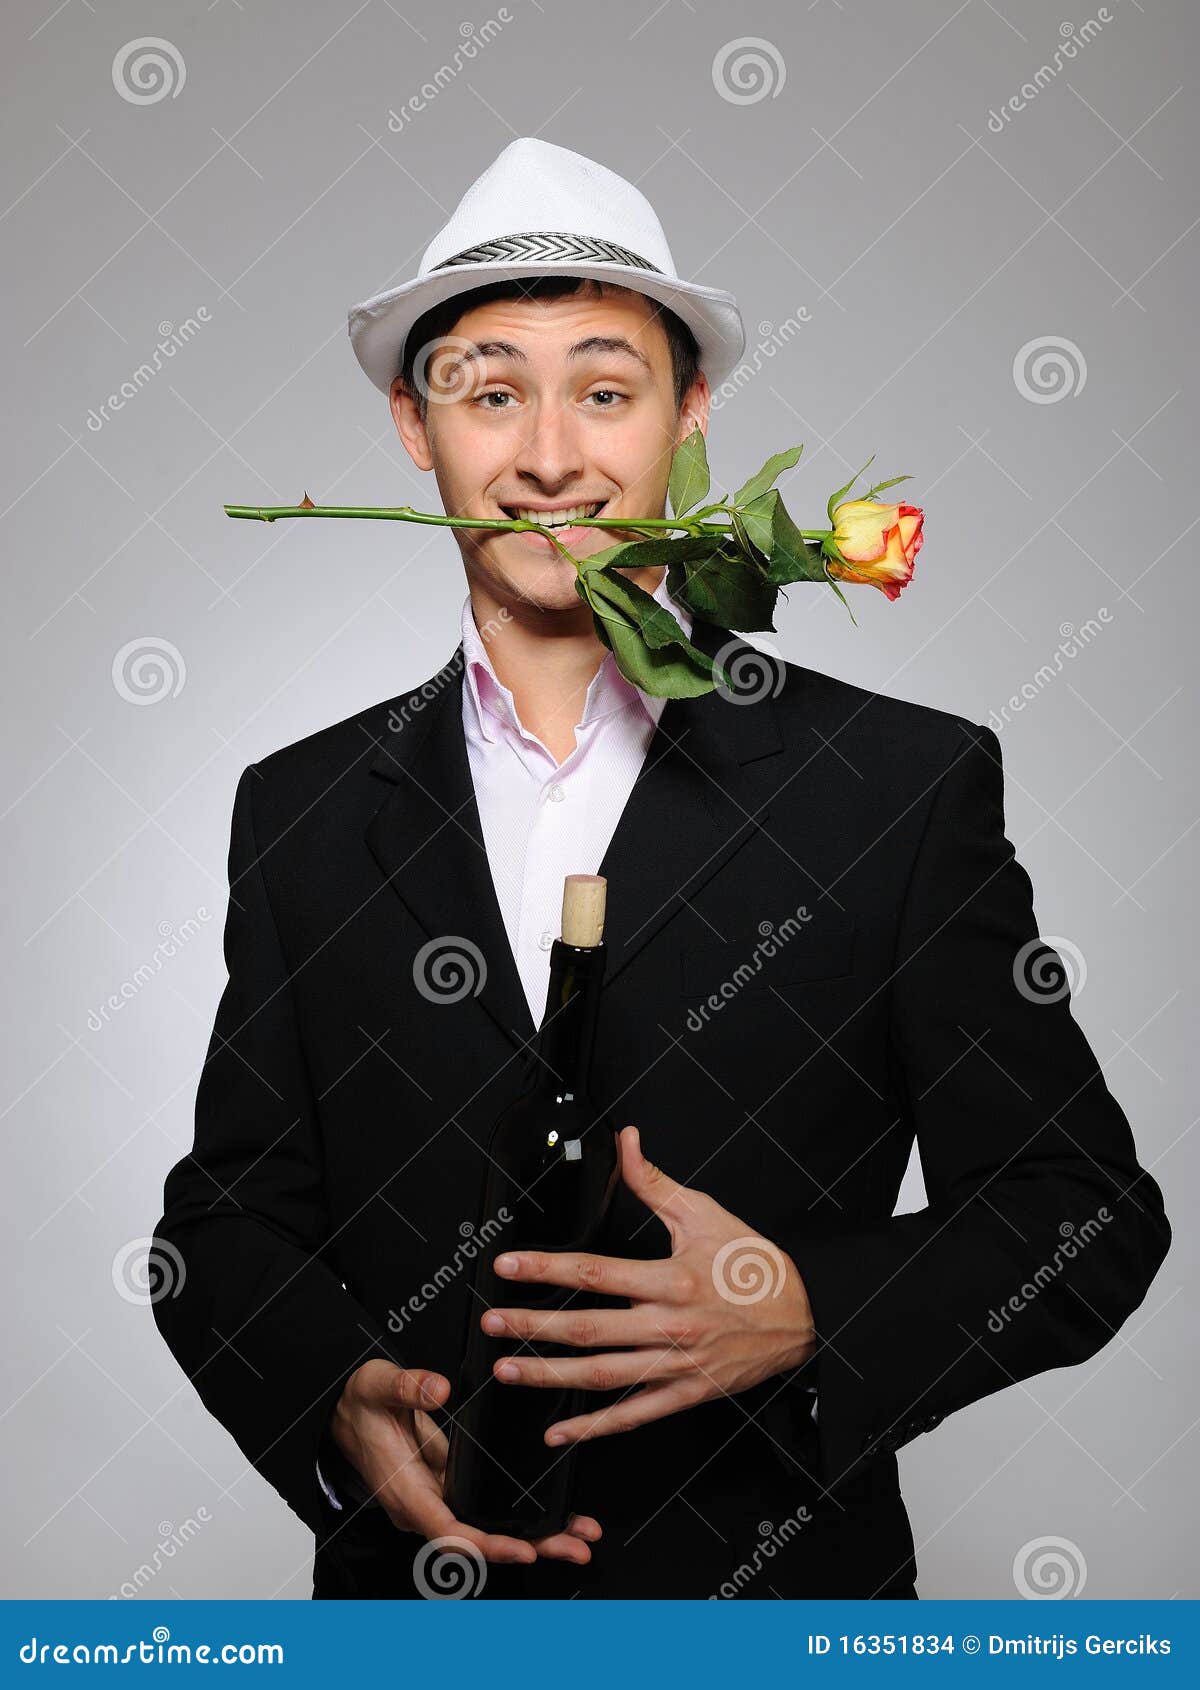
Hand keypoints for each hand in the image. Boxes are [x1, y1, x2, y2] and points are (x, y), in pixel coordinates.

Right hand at [328, 1358, 601, 1564]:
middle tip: (577, 1546)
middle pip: (480, 1541)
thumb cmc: (358, 1403)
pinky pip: (486, 1510)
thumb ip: (408, 1387)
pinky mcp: (448, 1487)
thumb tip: (440, 1389)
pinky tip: (552, 1513)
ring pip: (488, 1529)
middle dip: (531, 1546)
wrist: (342, 1410)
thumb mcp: (379, 1385)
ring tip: (578, 1534)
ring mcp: (437, 1499)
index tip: (523, 1550)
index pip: (451, 1531)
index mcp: (406, 1491)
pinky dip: (520, 1515)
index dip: (488, 1545)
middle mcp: (424, 1505)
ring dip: (534, 1534)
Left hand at [484, 1123, 815, 1445]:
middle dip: (532, 1325)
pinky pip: (633, 1415)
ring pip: (602, 1376)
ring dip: (549, 1376)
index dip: (545, 1269)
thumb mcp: (705, 1214)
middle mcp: (669, 1326)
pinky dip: (594, 1428)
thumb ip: (654, 1182)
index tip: (508, 1266)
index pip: (594, 1272)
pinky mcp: (686, 1393)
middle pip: (588, 1329)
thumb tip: (626, 1141)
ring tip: (508, 1368)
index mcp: (671, 1278)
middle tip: (492, 1321)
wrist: (806, 1315)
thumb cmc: (755, 1265)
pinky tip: (559, 1432)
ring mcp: (677, 1365)